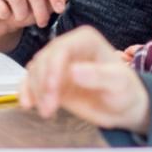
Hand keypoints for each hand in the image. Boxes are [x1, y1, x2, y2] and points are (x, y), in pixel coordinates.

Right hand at [20, 26, 150, 133]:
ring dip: (36, 91)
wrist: (121, 108)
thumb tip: (73, 71)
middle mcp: (67, 46)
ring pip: (35, 70)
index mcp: (85, 39)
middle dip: (43, 83)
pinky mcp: (49, 77)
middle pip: (44, 59)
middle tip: (49, 108)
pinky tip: (27, 103)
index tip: (52, 89)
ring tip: (46, 112)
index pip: (61, 48)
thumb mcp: (119, 84)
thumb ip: (99, 76)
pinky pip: (31, 79)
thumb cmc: (125, 91)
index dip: (52, 67)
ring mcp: (56, 62)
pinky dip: (26, 90)